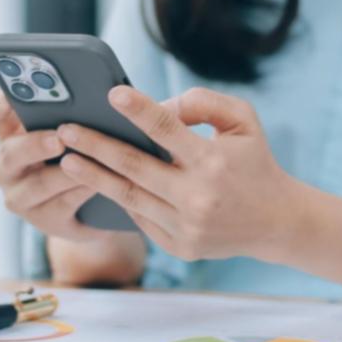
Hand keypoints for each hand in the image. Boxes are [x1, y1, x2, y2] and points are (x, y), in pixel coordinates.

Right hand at [0, 88, 116, 242]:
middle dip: (35, 145)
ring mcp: (20, 196)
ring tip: (87, 161)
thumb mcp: (64, 129)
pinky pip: (62, 205)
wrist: (88, 204)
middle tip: (59, 139)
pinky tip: (98, 183)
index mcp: (9, 133)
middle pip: (11, 153)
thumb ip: (65, 111)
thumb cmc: (75, 151)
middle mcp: (7, 165)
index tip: (9, 95)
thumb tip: (89, 89)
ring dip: (64, 173)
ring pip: (38, 184)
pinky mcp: (43, 220)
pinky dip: (81, 191)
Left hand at [56, 86, 300, 262]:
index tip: (111, 94)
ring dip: (94, 177)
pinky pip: (141, 218)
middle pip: (134, 166)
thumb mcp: (243, 121)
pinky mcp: (180, 246)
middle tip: (65, 130)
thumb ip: (204, 103)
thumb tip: (161, 106)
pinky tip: (98, 184)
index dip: (137, 110)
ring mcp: (186, 225)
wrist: (276, 222)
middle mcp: (197, 195)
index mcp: (213, 160)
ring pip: (129, 196)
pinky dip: (119, 200)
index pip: (167, 128)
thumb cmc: (254, 162)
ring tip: (66, 160)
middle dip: (95, 146)